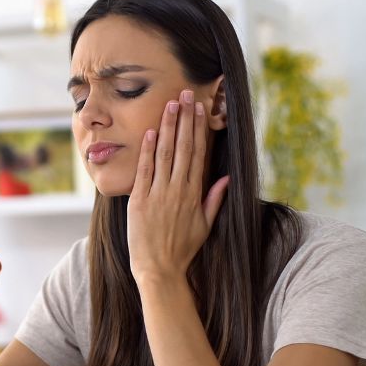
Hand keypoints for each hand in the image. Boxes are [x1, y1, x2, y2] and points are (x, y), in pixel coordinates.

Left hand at [126, 89, 230, 283]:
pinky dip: (147, 151)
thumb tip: (226, 178)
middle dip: (185, 119)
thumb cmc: (181, 250)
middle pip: (184, 148)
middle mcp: (178, 191)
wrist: (160, 270)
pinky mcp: (140, 201)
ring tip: (170, 104)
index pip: (198, 154)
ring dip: (168, 127)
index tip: (199, 109)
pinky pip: (145, 171)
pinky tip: (150, 132)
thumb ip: (214, 200)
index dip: (199, 129)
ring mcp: (159, 195)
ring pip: (165, 154)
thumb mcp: (205, 226)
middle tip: (185, 94)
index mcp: (194, 195)